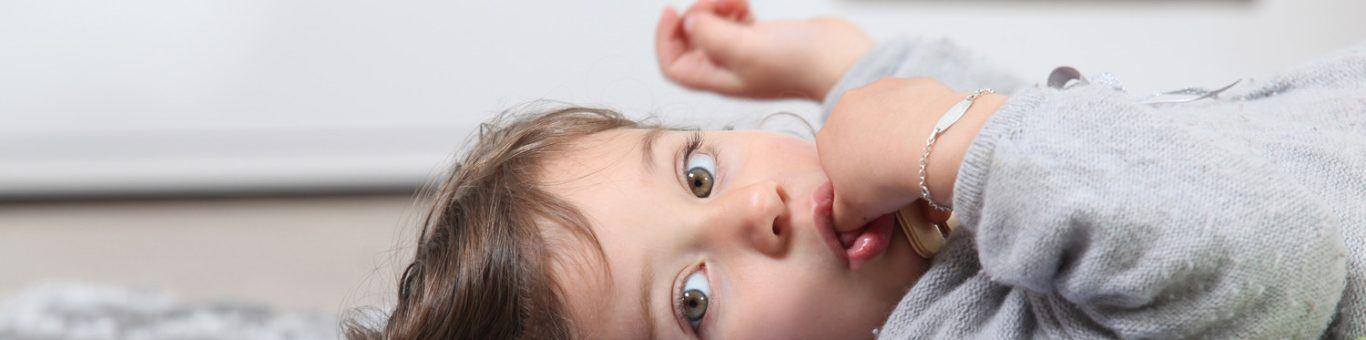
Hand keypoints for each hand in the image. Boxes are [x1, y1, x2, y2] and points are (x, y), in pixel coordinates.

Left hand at [655, 0, 872, 100]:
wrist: (840, 60)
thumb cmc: (799, 64)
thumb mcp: (745, 49)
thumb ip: (710, 35)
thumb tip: (689, 22)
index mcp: (719, 80)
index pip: (674, 65)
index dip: (665, 39)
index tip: (674, 12)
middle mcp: (728, 70)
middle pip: (691, 42)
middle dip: (698, 16)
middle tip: (719, 5)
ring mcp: (746, 54)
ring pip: (713, 27)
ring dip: (717, 8)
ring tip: (738, 3)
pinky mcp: (762, 39)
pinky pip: (734, 20)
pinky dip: (734, 8)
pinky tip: (747, 6)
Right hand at [816, 77, 1006, 231]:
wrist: (928, 146)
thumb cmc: (882, 179)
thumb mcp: (853, 213)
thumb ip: (842, 219)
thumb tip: (843, 226)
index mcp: (827, 137)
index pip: (836, 162)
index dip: (856, 181)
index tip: (875, 195)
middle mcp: (848, 106)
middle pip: (863, 138)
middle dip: (879, 160)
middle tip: (901, 185)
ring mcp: (882, 89)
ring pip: (893, 122)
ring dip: (904, 144)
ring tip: (925, 172)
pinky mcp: (915, 84)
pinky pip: (919, 111)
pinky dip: (926, 128)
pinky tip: (939, 149)